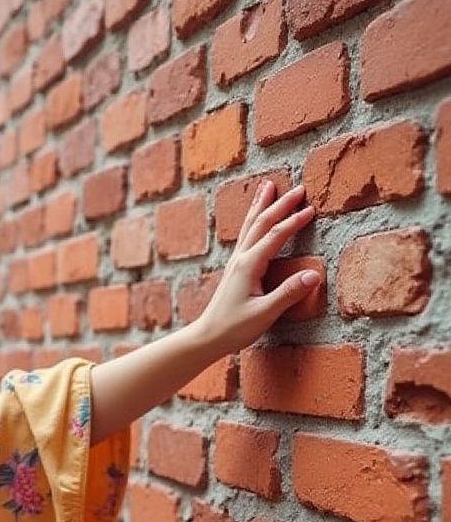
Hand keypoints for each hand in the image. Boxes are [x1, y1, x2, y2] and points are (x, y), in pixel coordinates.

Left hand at [191, 180, 320, 359]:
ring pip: (250, 226)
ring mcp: (236, 262)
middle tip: (297, 188)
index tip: (311, 209)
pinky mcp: (236, 268)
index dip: (293, 221)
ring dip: (262, 205)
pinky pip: (246, 235)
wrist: (208, 336)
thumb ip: (288, 293)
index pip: (274, 236)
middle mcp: (240, 258)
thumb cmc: (234, 328)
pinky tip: (256, 216)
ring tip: (269, 186)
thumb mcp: (264, 313)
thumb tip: (314, 275)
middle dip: (280, 204)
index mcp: (248, 265)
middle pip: (261, 223)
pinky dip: (254, 220)